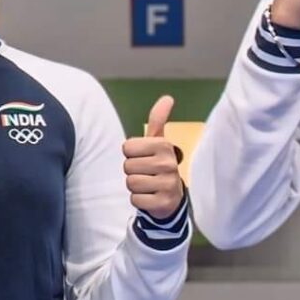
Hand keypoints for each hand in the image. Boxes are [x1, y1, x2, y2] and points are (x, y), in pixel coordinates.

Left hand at [121, 95, 185, 219]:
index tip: (144, 158)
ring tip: (148, 185)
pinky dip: (139, 200)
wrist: (172, 197)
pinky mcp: (163, 202)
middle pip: (127, 166)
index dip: (131, 154)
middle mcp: (168, 163)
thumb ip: (158, 120)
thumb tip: (167, 97)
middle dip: (133, 171)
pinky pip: (135, 200)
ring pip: (130, 183)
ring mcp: (168, 183)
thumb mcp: (159, 142)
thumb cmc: (159, 165)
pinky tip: (150, 197)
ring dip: (135, 187)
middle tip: (147, 173)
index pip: (127, 147)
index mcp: (164, 145)